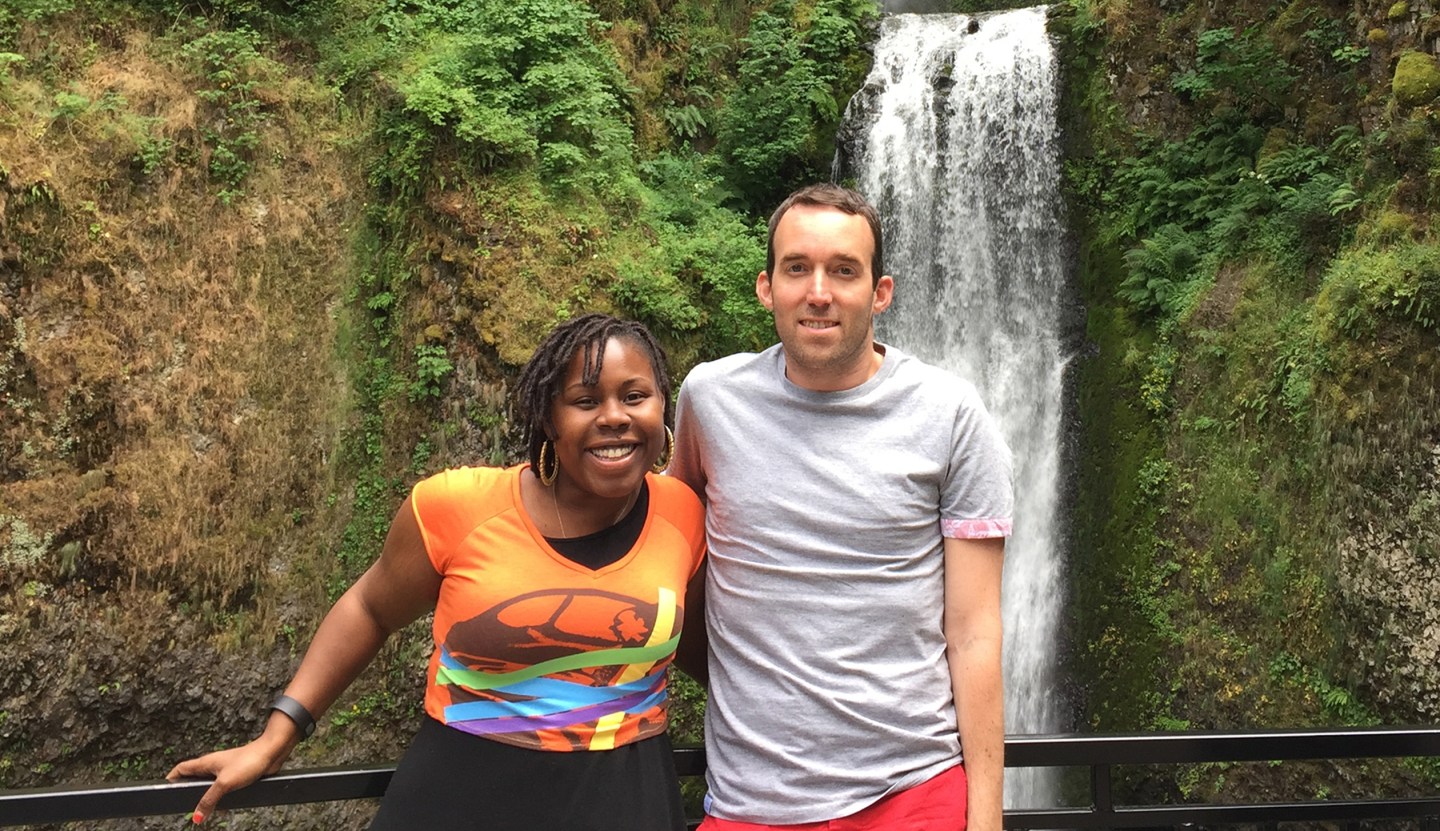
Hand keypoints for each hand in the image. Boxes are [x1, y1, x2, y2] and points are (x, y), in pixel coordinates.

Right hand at [166, 738, 288, 823]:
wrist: (271, 753)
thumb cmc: (248, 761)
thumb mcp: (225, 784)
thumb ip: (209, 800)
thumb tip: (196, 817)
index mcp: (205, 763)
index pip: (181, 769)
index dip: (171, 778)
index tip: (164, 789)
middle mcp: (213, 766)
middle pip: (193, 778)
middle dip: (187, 791)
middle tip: (183, 805)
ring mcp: (225, 770)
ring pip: (209, 786)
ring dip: (206, 797)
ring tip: (202, 811)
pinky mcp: (237, 775)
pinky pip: (223, 789)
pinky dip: (220, 798)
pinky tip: (223, 807)